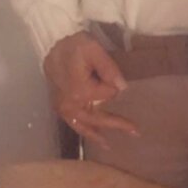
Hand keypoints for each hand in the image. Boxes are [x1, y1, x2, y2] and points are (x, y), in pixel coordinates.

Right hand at [43, 31, 138, 148]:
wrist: (51, 43)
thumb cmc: (74, 45)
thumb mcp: (93, 49)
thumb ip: (109, 68)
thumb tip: (123, 88)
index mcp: (81, 91)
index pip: (108, 95)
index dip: (113, 85)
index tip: (111, 73)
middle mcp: (71, 104)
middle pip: (97, 119)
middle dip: (116, 124)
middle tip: (136, 132)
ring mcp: (63, 107)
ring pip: (83, 126)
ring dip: (98, 135)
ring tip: (110, 145)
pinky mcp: (59, 105)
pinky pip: (73, 122)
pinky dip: (84, 130)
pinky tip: (92, 134)